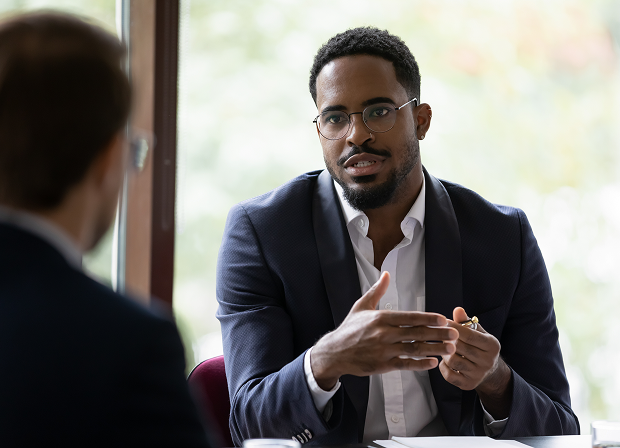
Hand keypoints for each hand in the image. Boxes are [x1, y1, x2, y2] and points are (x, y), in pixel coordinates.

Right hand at [310, 272, 458, 390]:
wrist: (334, 352)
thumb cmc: (349, 329)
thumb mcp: (361, 306)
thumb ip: (377, 290)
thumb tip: (386, 274)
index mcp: (380, 318)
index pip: (409, 317)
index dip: (427, 318)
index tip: (442, 319)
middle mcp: (383, 334)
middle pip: (416, 333)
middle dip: (437, 334)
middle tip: (454, 334)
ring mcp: (384, 351)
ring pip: (414, 349)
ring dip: (434, 349)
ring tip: (450, 349)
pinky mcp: (382, 365)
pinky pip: (405, 365)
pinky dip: (420, 364)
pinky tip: (432, 363)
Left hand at [439, 307, 512, 418]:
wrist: (491, 372)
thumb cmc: (480, 347)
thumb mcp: (479, 333)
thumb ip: (467, 322)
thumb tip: (458, 310)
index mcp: (492, 345)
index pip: (469, 335)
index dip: (453, 327)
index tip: (442, 321)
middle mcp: (487, 361)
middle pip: (460, 347)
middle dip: (447, 339)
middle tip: (439, 334)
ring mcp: (478, 374)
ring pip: (453, 361)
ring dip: (444, 353)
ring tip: (443, 347)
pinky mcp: (468, 385)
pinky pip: (449, 375)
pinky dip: (443, 366)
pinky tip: (445, 361)